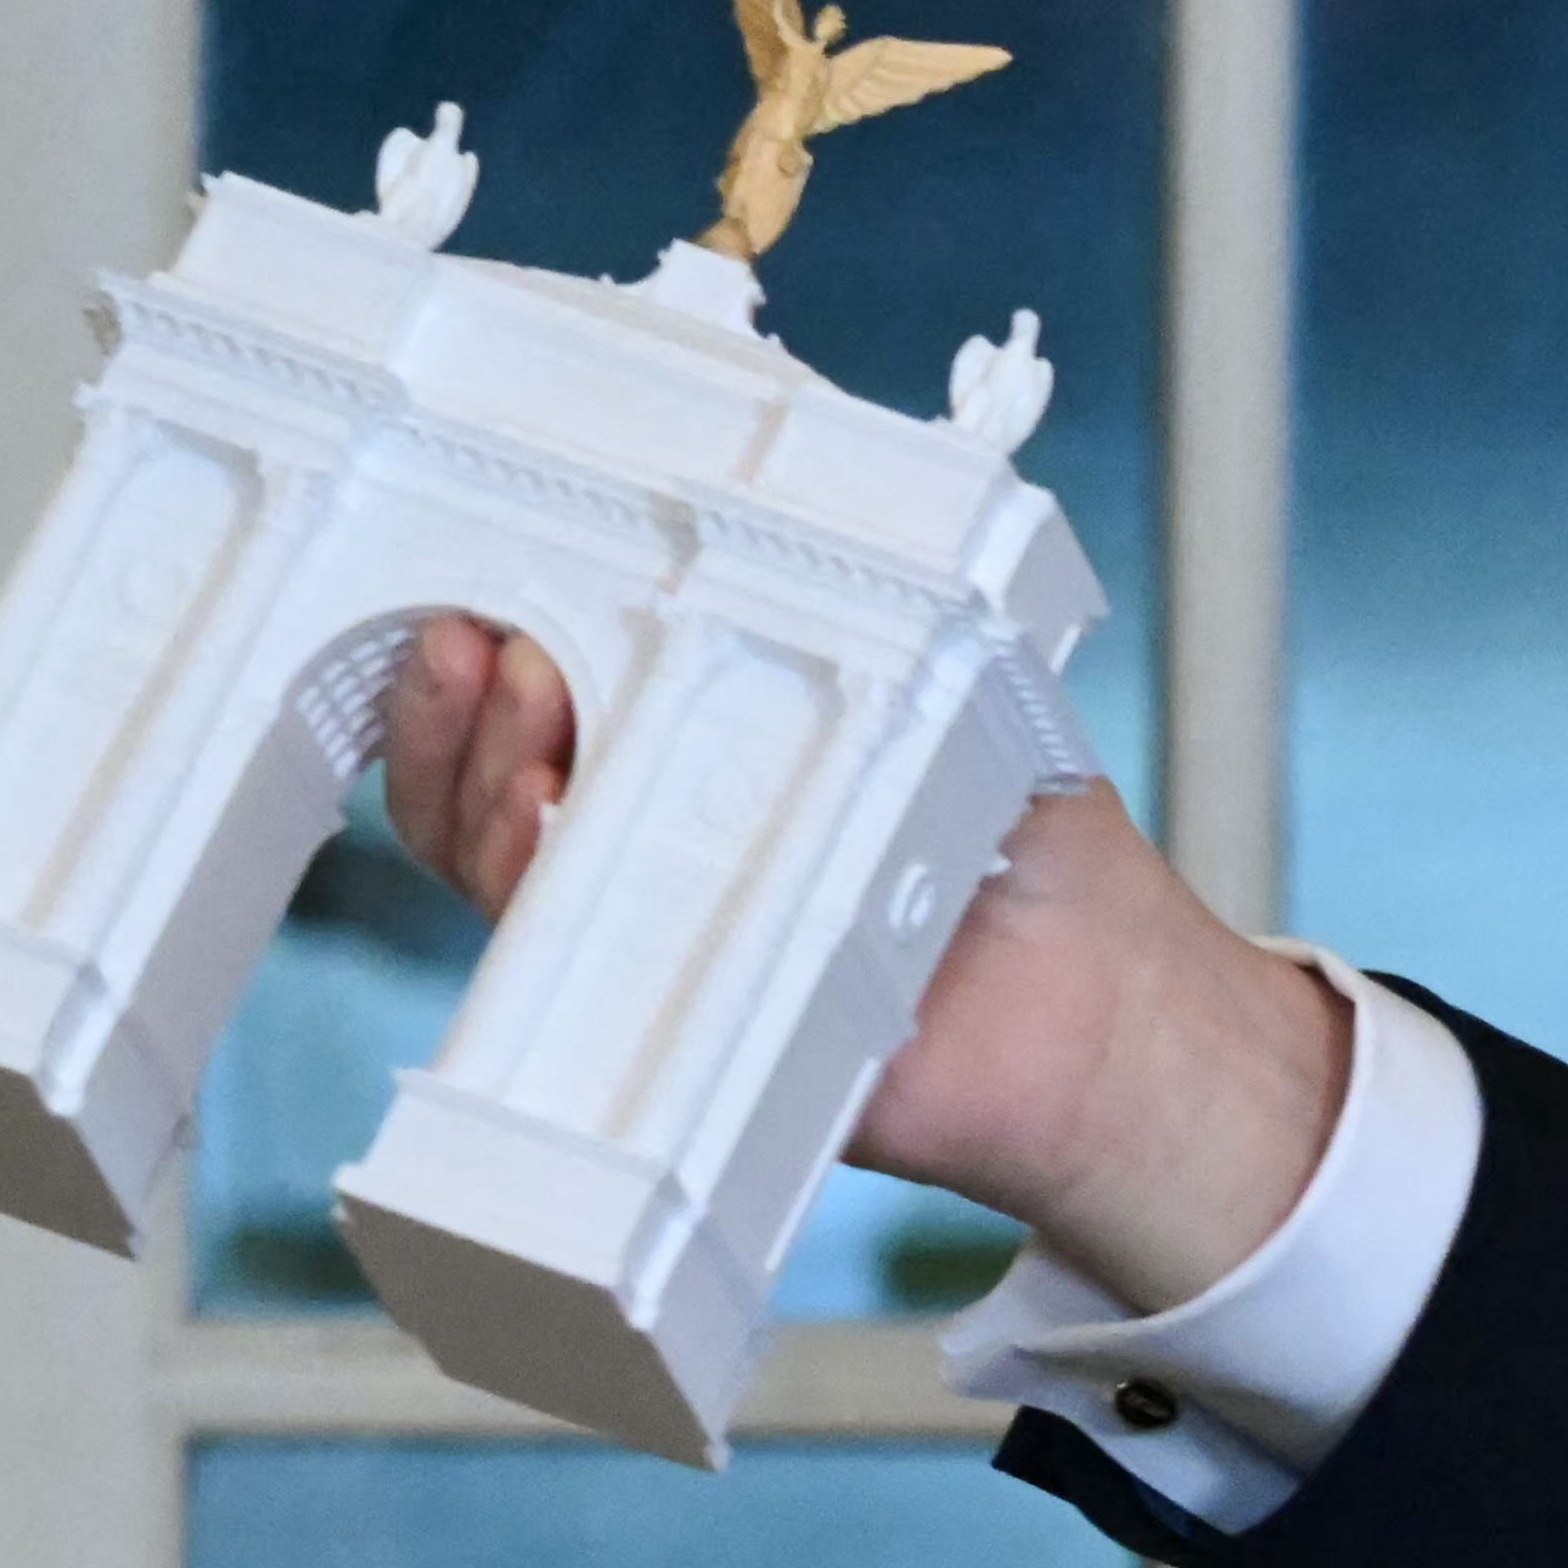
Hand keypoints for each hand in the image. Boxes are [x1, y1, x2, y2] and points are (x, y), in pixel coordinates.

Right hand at [371, 614, 1350, 1311]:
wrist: (1111, 1004)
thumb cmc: (1034, 847)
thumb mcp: (941, 694)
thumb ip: (841, 621)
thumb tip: (737, 527)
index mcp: (695, 765)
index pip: (535, 710)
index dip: (479, 663)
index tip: (474, 599)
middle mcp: (654, 857)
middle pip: (481, 792)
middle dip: (456, 713)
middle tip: (483, 643)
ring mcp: (658, 947)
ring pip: (502, 877)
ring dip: (483, 785)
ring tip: (526, 703)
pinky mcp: (682, 1040)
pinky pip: (573, 990)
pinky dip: (539, 907)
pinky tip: (550, 830)